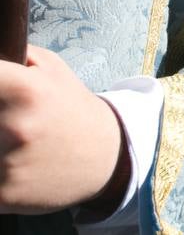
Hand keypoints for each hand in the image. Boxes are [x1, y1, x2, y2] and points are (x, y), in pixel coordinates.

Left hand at [0, 46, 123, 212]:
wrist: (105, 156)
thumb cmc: (69, 108)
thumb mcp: (49, 68)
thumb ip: (13, 57)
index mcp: (25, 90)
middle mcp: (16, 126)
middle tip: (6, 120)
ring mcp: (9, 164)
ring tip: (11, 143)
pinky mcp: (3, 194)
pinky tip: (15, 166)